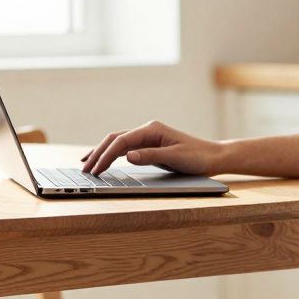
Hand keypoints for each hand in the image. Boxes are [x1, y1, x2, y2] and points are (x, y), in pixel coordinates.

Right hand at [81, 120, 221, 175]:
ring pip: (118, 143)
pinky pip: (125, 149)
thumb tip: (127, 156)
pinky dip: (112, 155)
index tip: (96, 169)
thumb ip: (151, 156)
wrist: (213, 157)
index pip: (121, 142)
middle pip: (115, 139)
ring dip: (102, 153)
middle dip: (98, 153)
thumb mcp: (175, 158)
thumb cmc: (198, 157)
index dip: (106, 155)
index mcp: (151, 129)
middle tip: (85, 169)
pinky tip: (104, 161)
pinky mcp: (149, 146)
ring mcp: (147, 138)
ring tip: (87, 165)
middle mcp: (147, 130)